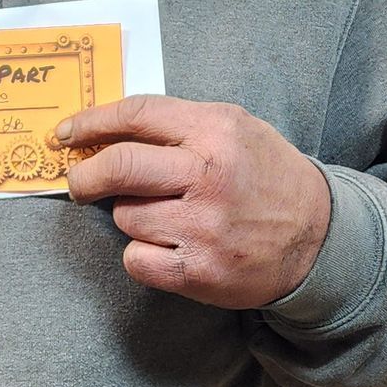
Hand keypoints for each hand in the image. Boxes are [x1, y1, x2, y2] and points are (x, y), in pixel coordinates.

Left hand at [57, 96, 331, 307]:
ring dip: (130, 217)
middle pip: (117, 166)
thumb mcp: (234, 129)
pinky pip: (136, 260)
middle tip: (79, 182)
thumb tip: (106, 129)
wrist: (319, 239)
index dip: (91, 122)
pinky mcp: (199, 271)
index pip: (136, 115)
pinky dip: (141, 255)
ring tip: (164, 217)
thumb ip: (178, 124)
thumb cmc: (266, 177)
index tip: (66, 134)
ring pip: (125, 217)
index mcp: (215, 131)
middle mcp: (208, 175)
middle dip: (85, 175)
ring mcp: (203, 226)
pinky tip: (167, 247)